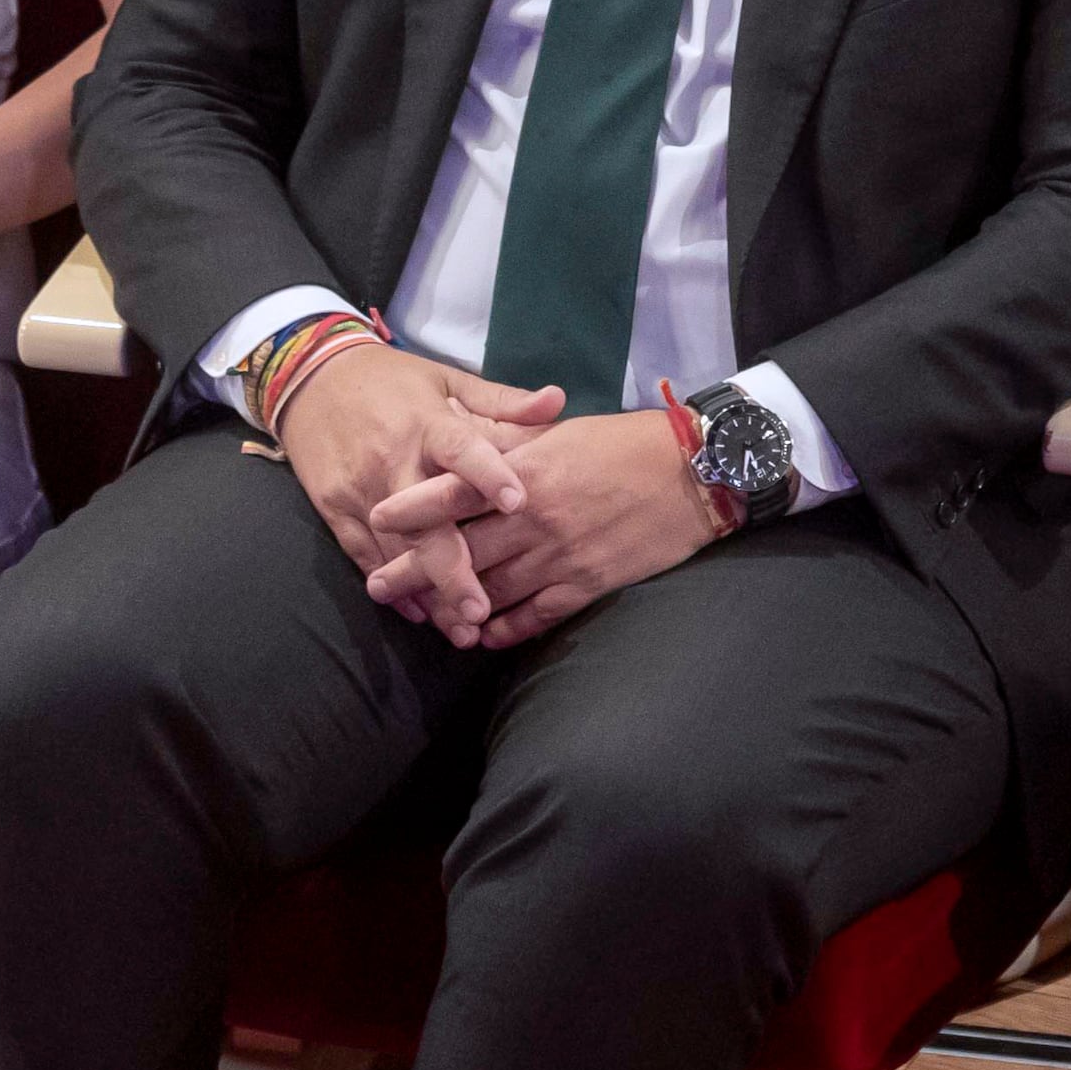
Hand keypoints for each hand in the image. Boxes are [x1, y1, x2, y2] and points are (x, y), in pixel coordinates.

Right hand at [272, 342, 562, 588]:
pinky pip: (362, 553)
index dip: (488, 473)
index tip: (518, 503)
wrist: (309, 376)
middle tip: (481, 611)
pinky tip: (419, 613)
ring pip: (394, 548)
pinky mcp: (334, 507)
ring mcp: (359, 488)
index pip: (460, 449)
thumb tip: (558, 398)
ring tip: (461, 630)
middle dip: (451, 569)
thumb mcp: (446, 378)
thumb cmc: (392, 380)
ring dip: (426, 592)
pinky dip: (391, 583)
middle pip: (422, 522)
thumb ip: (501, 400)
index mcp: (427, 423)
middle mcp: (392, 460)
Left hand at [362, 408, 721, 646]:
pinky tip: (484, 636)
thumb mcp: (562, 433)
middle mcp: (534, 516)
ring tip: (423, 618)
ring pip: (493, 589)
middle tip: (378, 587)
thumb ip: (513, 443)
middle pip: (461, 550)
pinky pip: (537, 614)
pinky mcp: (588, 582)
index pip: (455, 491)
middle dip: (415, 571)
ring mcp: (560, 554)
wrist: (694, 473)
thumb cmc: (627, 443)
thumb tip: (471, 446)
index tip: (376, 519)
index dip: (413, 507)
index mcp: (525, 471)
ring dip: (454, 606)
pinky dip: (507, 628)